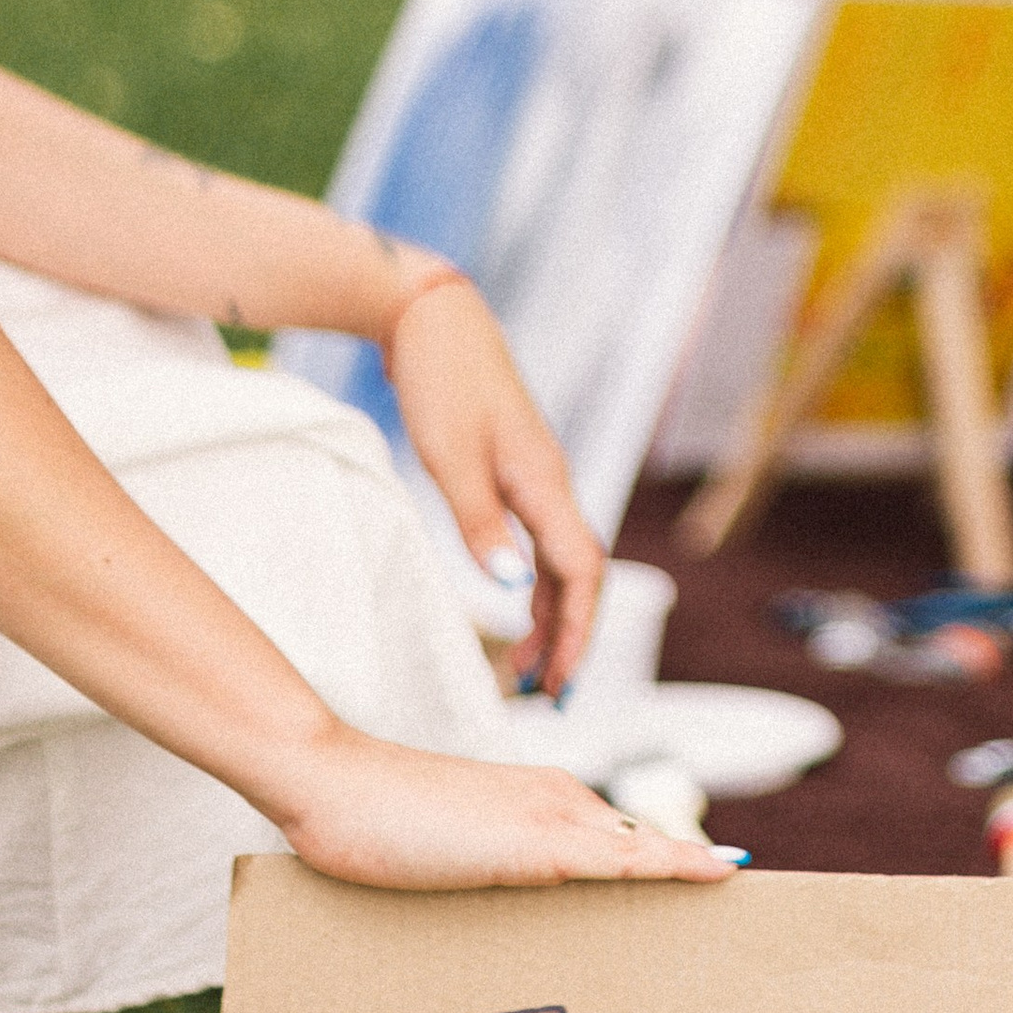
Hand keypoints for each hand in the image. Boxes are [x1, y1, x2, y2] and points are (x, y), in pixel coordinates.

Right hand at [268, 728, 736, 890]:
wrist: (333, 784)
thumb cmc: (373, 819)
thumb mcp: (445, 845)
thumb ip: (484, 860)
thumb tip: (512, 888)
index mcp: (539, 796)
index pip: (617, 834)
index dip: (665, 858)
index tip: (715, 877)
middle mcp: (557, 798)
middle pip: (641, 843)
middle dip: (691, 871)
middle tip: (749, 898)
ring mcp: (552, 817)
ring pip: (645, 849)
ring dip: (694, 871)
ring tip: (751, 893)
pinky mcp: (540, 845)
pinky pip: (627, 860)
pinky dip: (678, 865)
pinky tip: (722, 873)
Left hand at [382, 274, 602, 691]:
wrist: (432, 318)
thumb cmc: (440, 381)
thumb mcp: (450, 458)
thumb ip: (481, 524)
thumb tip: (509, 587)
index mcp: (545, 483)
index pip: (581, 573)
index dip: (576, 632)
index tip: (558, 683)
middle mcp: (553, 483)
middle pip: (581, 575)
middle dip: (569, 637)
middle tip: (547, 695)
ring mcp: (538, 476)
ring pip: (562, 560)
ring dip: (550, 615)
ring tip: (526, 667)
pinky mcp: (517, 470)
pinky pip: (541, 540)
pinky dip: (534, 582)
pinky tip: (515, 605)